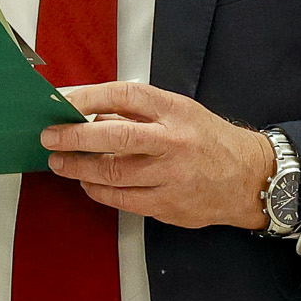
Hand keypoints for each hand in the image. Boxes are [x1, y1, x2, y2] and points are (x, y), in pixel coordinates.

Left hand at [40, 81, 274, 230]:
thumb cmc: (208, 140)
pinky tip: (87, 183)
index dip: (88, 97)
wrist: (251, 178)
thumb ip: (138, 114)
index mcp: (175, 111)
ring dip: (79, 169)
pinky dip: (98, 191)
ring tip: (60, 162)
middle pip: (116, 137)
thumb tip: (89, 114)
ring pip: (114, 174)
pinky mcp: (169, 205)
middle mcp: (174, 142)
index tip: (61, 100)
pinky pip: (122, 200)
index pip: (125, 95)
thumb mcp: (180, 112)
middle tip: (50, 137)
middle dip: (75, 137)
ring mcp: (172, 177)